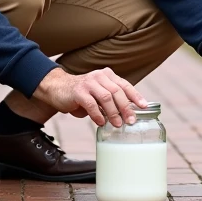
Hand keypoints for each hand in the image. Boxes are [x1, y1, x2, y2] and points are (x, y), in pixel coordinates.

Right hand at [34, 67, 148, 127]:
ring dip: (113, 112)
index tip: (144, 106)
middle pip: (117, 91)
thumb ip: (110, 101)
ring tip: (117, 124)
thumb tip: (126, 116)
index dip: (135, 96)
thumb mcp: (98, 95)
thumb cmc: (81, 94)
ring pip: (106, 97)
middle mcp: (100, 76)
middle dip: (126, 107)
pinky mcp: (78, 91)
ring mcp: (89, 82)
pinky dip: (97, 114)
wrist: (58, 88)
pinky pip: (91, 104)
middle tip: (130, 120)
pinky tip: (100, 122)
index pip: (125, 85)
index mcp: (108, 76)